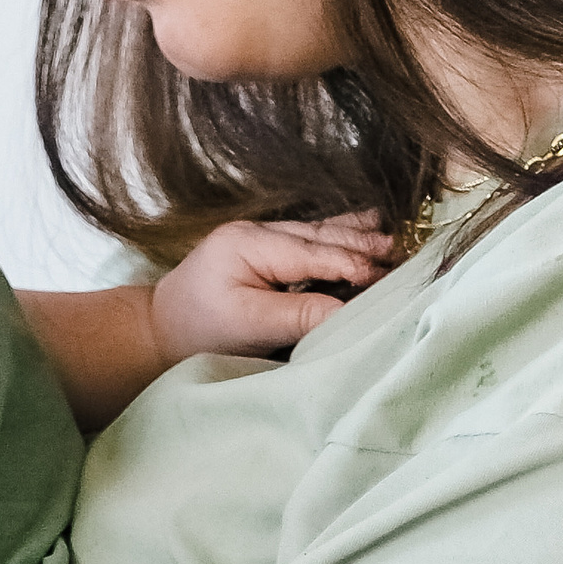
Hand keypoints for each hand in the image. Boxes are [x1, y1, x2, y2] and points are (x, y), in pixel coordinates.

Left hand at [150, 213, 392, 364]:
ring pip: (317, 231)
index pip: (314, 251)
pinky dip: (336, 240)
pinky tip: (363, 234)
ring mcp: (257, 236)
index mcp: (249, 243)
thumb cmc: (198, 332)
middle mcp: (256, 231)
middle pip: (320, 234)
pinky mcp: (261, 249)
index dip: (354, 263)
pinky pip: (307, 240)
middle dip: (362, 244)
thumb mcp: (250, 326)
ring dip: (354, 235)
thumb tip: (349, 311)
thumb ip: (302, 314)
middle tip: (404, 250)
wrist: (158, 332)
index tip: (389, 275)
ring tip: (393, 235)